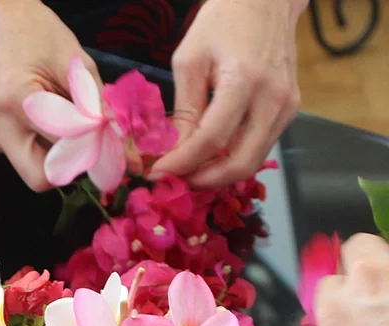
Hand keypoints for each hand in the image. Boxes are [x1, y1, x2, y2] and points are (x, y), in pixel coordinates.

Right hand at [0, 0, 100, 190]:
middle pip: (39, 178)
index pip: (62, 149)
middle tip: (82, 141)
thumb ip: (96, 105)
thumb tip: (118, 142)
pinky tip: (35, 116)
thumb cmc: (37, 34)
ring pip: (31, 170)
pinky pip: (20, 158)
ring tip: (55, 117)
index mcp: (16, 101)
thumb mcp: (75, 64)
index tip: (105, 141)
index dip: (88, 149)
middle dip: (66, 165)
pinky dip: (36, 144)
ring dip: (53, 154)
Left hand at [149, 0, 305, 187]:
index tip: (158, 173)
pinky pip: (260, 147)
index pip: (212, 140)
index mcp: (244, 81)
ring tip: (190, 172)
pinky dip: (234, 159)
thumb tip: (174, 151)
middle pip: (240, 163)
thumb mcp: (190, 59)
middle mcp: (272, 99)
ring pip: (252, 162)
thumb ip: (184, 108)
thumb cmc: (223, 21)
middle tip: (178, 181)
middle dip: (205, 180)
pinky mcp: (290, 110)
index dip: (183, 164)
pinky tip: (212, 157)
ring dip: (219, 175)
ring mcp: (286, 107)